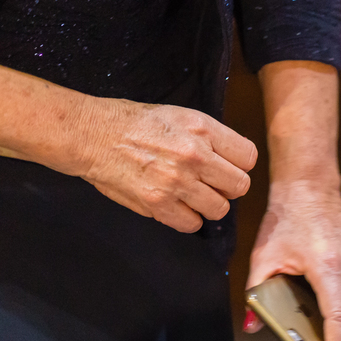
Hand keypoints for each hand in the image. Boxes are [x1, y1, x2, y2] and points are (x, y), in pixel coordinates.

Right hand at [78, 97, 256, 231]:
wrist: (91, 134)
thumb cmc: (135, 123)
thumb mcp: (181, 116)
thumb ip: (212, 138)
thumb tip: (235, 160)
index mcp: (203, 130)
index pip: (249, 158)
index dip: (239, 164)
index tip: (226, 165)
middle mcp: (194, 156)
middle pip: (240, 186)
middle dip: (228, 187)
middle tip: (210, 182)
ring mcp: (176, 182)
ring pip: (219, 209)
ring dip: (208, 204)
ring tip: (191, 194)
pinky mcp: (158, 204)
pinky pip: (192, 224)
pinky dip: (187, 218)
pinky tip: (176, 204)